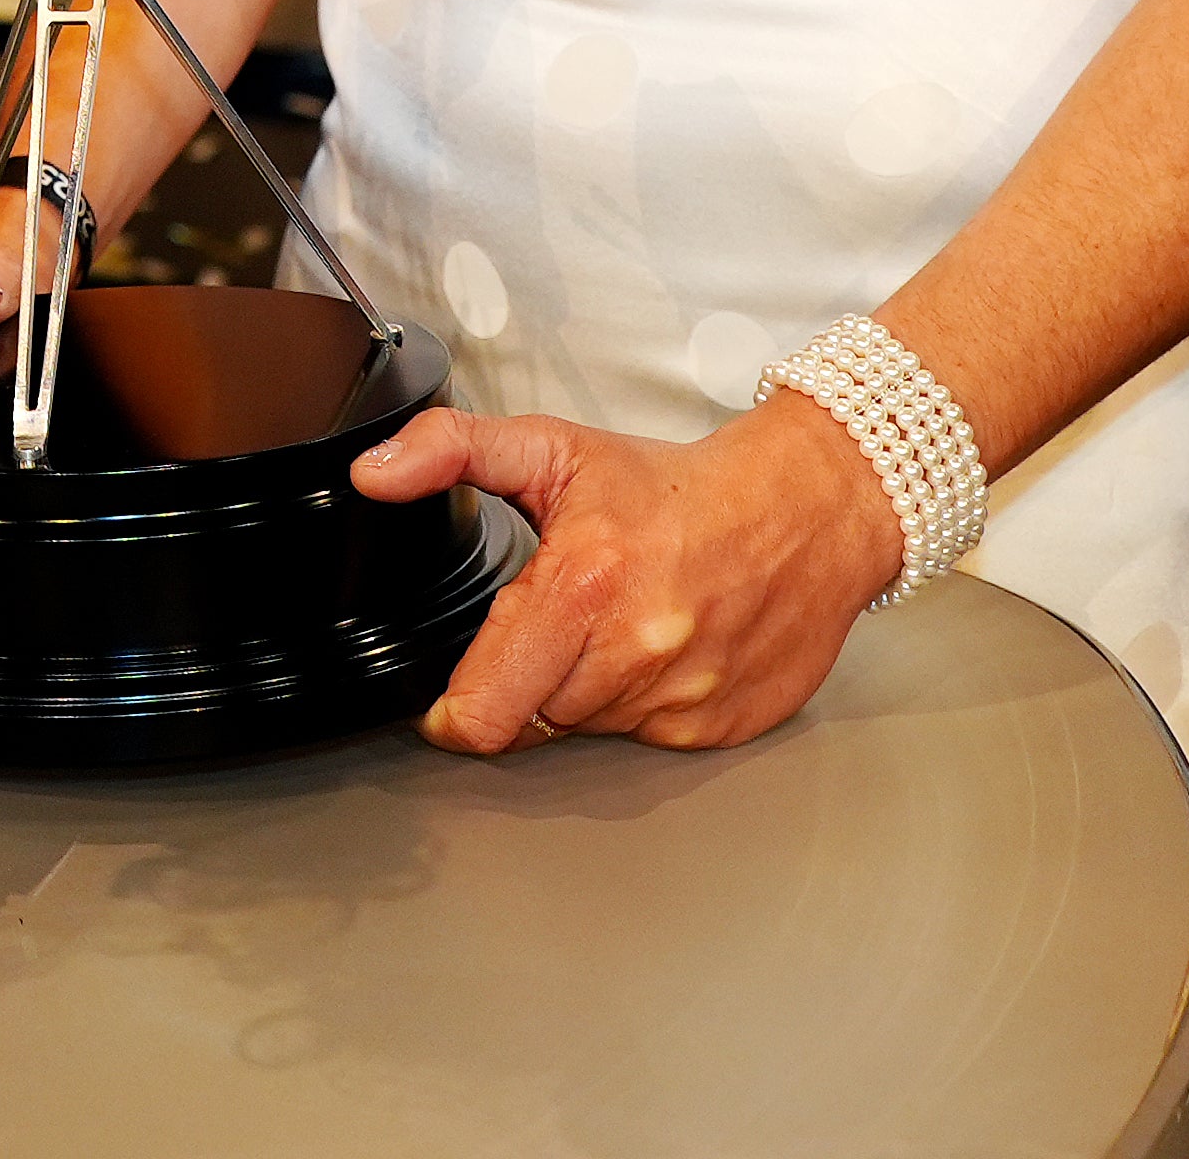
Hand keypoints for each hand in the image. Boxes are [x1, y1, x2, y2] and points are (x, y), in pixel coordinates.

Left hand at [352, 389, 914, 755]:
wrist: (812, 508)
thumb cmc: (681, 486)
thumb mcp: (557, 448)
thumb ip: (454, 450)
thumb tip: (376, 473)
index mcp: (581, 589)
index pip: (480, 712)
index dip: (450, 712)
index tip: (449, 698)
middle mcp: (634, 654)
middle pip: (532, 719)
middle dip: (531, 680)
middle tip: (565, 624)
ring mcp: (681, 700)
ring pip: (591, 729)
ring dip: (590, 690)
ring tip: (621, 625)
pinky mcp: (720, 728)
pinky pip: (650, 738)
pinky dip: (646, 704)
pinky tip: (666, 648)